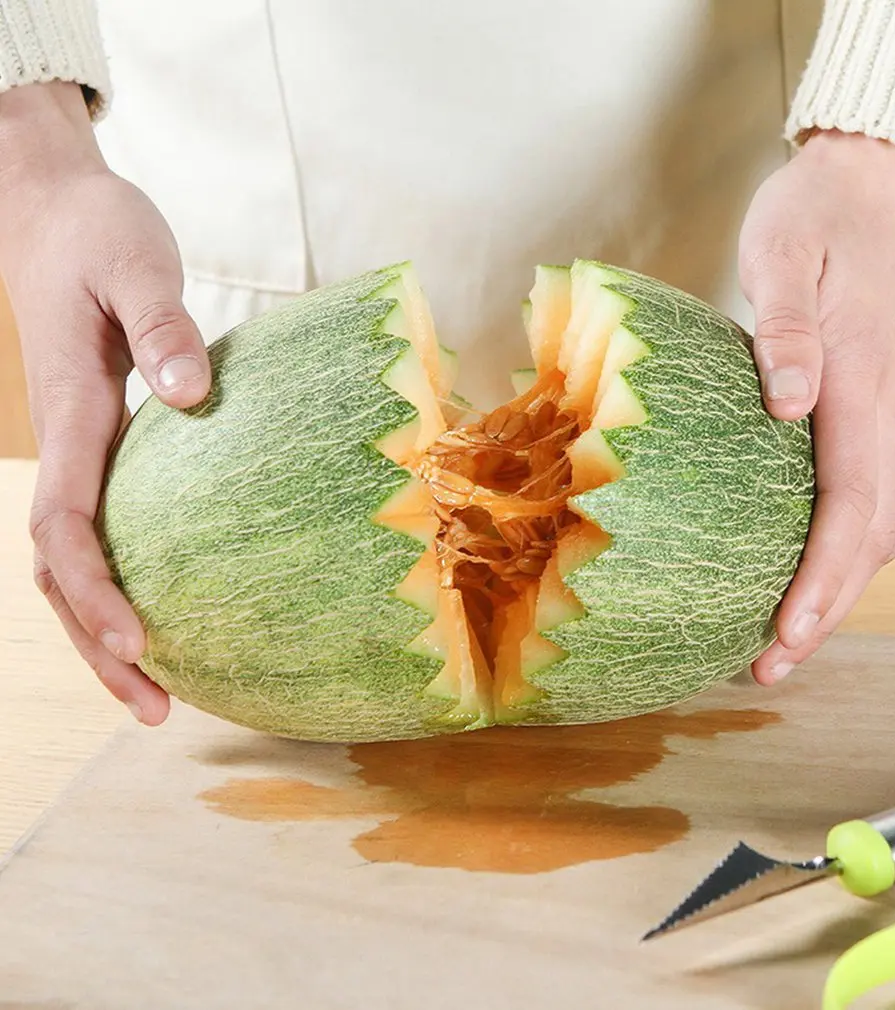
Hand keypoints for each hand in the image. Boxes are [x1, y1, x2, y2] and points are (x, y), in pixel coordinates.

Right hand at [0, 83, 211, 724]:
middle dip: (99, 643)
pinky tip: (168, 609)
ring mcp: (81, 450)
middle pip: (61, 570)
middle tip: (154, 710)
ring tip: (159, 690)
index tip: (137, 643)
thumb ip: (160, 324)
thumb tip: (190, 395)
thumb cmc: (97, 234)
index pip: (66, 525)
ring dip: (105, 628)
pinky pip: (101, 528)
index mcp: (74, 413)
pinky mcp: (104, 445)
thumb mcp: (134, 262)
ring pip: (74, 560)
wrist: (56, 212)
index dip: (94, 590)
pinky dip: (121, 581)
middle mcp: (68, 445)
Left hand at [738, 129, 894, 684]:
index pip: (848, 509)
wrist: (878, 179)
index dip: (819, 583)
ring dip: (841, 586)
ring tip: (789, 634)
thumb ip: (787, 333)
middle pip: (871, 538)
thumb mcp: (784, 256)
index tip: (783, 638)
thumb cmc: (817, 215)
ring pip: (884, 525)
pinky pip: (884, 495)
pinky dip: (855, 545)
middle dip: (825, 610)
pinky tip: (820, 564)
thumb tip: (788, 407)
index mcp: (866, 386)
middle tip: (769, 666)